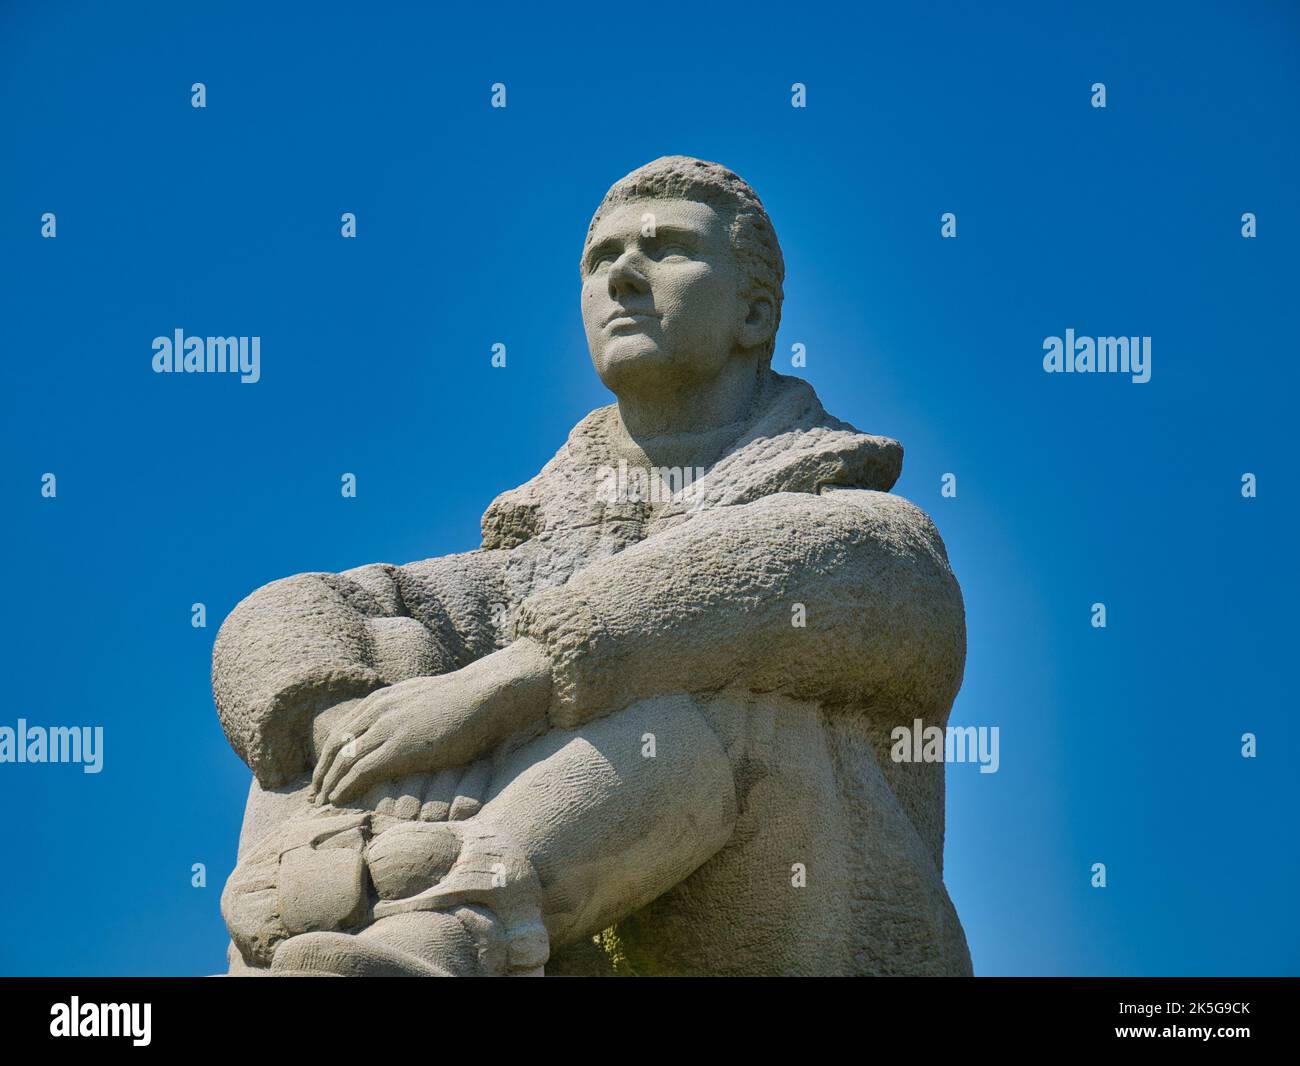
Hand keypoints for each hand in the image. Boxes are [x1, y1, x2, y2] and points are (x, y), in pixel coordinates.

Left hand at [311, 639, 551, 806]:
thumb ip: (406, 711)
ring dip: (329, 784)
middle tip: (314, 795)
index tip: (323, 774)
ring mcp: (388, 728)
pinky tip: (337, 800)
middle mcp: (378, 711)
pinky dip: (345, 787)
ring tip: (321, 803)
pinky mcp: (400, 748)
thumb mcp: (424, 699)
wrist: (485, 694)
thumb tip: (406, 727)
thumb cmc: (466, 701)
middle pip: (336, 745)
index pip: (342, 731)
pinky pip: (361, 771)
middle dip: (322, 772)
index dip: (329, 756)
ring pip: (344, 760)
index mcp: (383, 699)